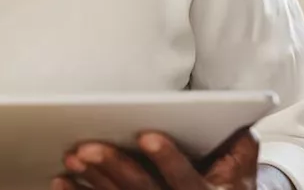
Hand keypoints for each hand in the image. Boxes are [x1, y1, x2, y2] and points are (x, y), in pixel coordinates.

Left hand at [53, 128, 258, 189]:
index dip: (168, 158)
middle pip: (142, 189)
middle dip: (115, 166)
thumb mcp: (240, 172)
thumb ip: (238, 147)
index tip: (147, 136)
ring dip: (92, 178)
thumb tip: (236, 121)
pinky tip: (62, 181)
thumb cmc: (224, 188)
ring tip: (74, 157)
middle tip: (88, 148)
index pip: (186, 178)